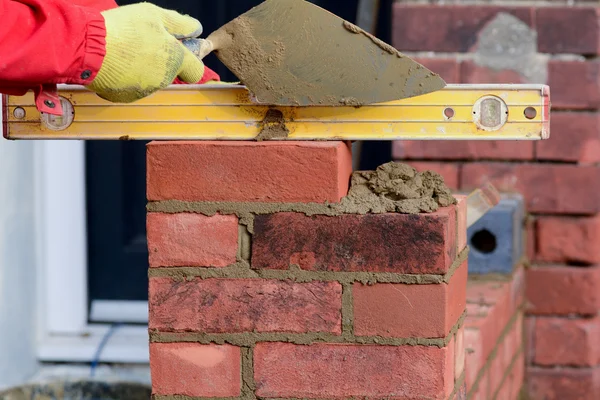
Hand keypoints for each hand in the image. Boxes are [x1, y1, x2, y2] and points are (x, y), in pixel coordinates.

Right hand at [86, 2, 204, 102]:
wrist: (89, 48)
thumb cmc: (124, 28)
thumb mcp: (154, 15)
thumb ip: (180, 24)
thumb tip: (197, 30)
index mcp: (175, 61)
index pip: (196, 71)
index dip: (190, 60)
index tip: (179, 50)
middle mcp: (163, 80)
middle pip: (169, 72)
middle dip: (160, 60)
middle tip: (142, 42)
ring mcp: (145, 91)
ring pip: (150, 79)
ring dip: (142, 68)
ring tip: (124, 51)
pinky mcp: (126, 97)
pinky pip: (131, 86)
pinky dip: (125, 77)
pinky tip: (114, 63)